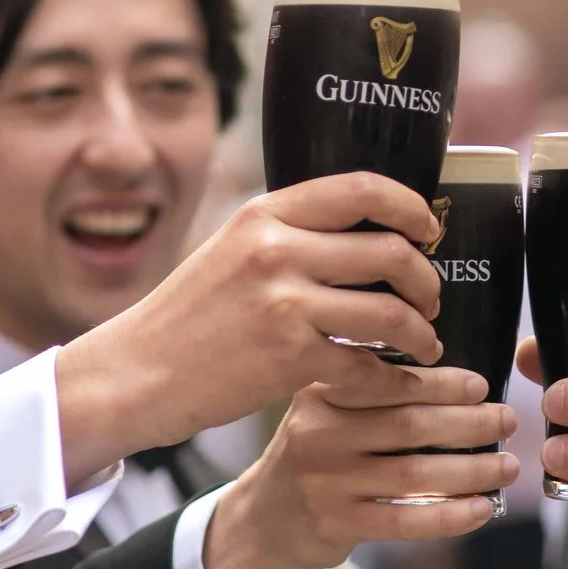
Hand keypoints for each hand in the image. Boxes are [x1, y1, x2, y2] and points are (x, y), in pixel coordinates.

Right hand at [55, 172, 446, 484]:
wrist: (137, 372)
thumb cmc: (189, 315)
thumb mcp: (233, 249)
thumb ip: (290, 233)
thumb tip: (366, 228)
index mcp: (266, 214)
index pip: (363, 189)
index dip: (412, 207)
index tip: (429, 230)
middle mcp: (277, 250)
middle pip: (391, 250)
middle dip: (426, 280)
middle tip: (430, 301)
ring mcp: (284, 303)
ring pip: (391, 311)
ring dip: (421, 331)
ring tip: (425, 344)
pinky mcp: (289, 357)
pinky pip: (367, 364)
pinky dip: (389, 376)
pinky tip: (390, 379)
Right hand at [205, 364, 515, 568]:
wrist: (262, 518)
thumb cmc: (314, 455)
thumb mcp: (326, 409)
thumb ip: (373, 391)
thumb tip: (460, 381)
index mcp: (321, 393)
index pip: (389, 382)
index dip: (440, 382)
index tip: (481, 385)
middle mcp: (320, 433)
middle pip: (408, 425)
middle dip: (468, 423)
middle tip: (508, 420)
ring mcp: (328, 482)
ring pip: (414, 474)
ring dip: (471, 470)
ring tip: (508, 466)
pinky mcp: (337, 524)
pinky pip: (405, 521)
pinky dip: (449, 516)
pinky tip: (481, 508)